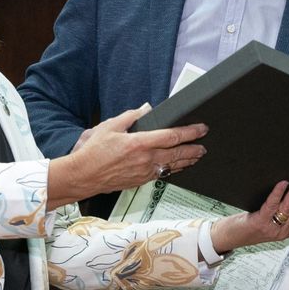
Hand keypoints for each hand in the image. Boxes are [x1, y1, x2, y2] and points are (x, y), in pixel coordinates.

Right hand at [48, 105, 206, 207]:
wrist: (83, 176)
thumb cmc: (94, 152)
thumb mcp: (110, 126)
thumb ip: (131, 116)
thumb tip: (146, 109)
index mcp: (139, 143)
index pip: (172, 136)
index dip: (190, 132)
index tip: (201, 128)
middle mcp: (145, 159)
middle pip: (177, 153)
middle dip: (194, 149)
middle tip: (205, 146)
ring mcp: (144, 172)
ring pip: (173, 166)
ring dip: (187, 161)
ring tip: (197, 157)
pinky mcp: (141, 181)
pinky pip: (162, 175)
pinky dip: (173, 169)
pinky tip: (178, 167)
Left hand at [210, 177, 288, 252]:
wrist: (229, 237)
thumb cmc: (248, 226)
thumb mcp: (270, 220)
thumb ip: (282, 209)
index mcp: (288, 230)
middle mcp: (283, 231)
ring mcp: (272, 228)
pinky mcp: (260, 223)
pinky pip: (272, 206)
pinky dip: (278, 193)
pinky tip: (282, 184)